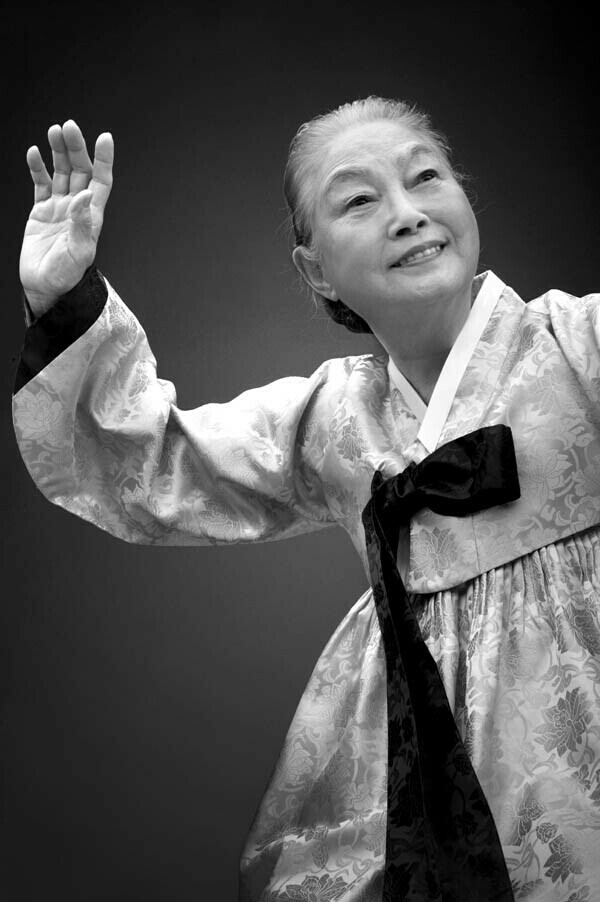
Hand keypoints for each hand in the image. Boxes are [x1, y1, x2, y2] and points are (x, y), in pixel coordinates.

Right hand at [20, 120, 113, 317]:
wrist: (45, 288)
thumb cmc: (66, 276)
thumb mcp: (78, 252)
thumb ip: (81, 224)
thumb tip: (83, 196)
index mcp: (91, 216)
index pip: (101, 181)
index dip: (104, 160)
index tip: (105, 138)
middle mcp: (77, 208)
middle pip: (80, 170)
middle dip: (76, 148)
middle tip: (69, 127)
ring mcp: (58, 208)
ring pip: (61, 172)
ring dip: (58, 152)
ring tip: (53, 132)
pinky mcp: (40, 211)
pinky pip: (41, 184)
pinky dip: (37, 168)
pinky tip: (34, 153)